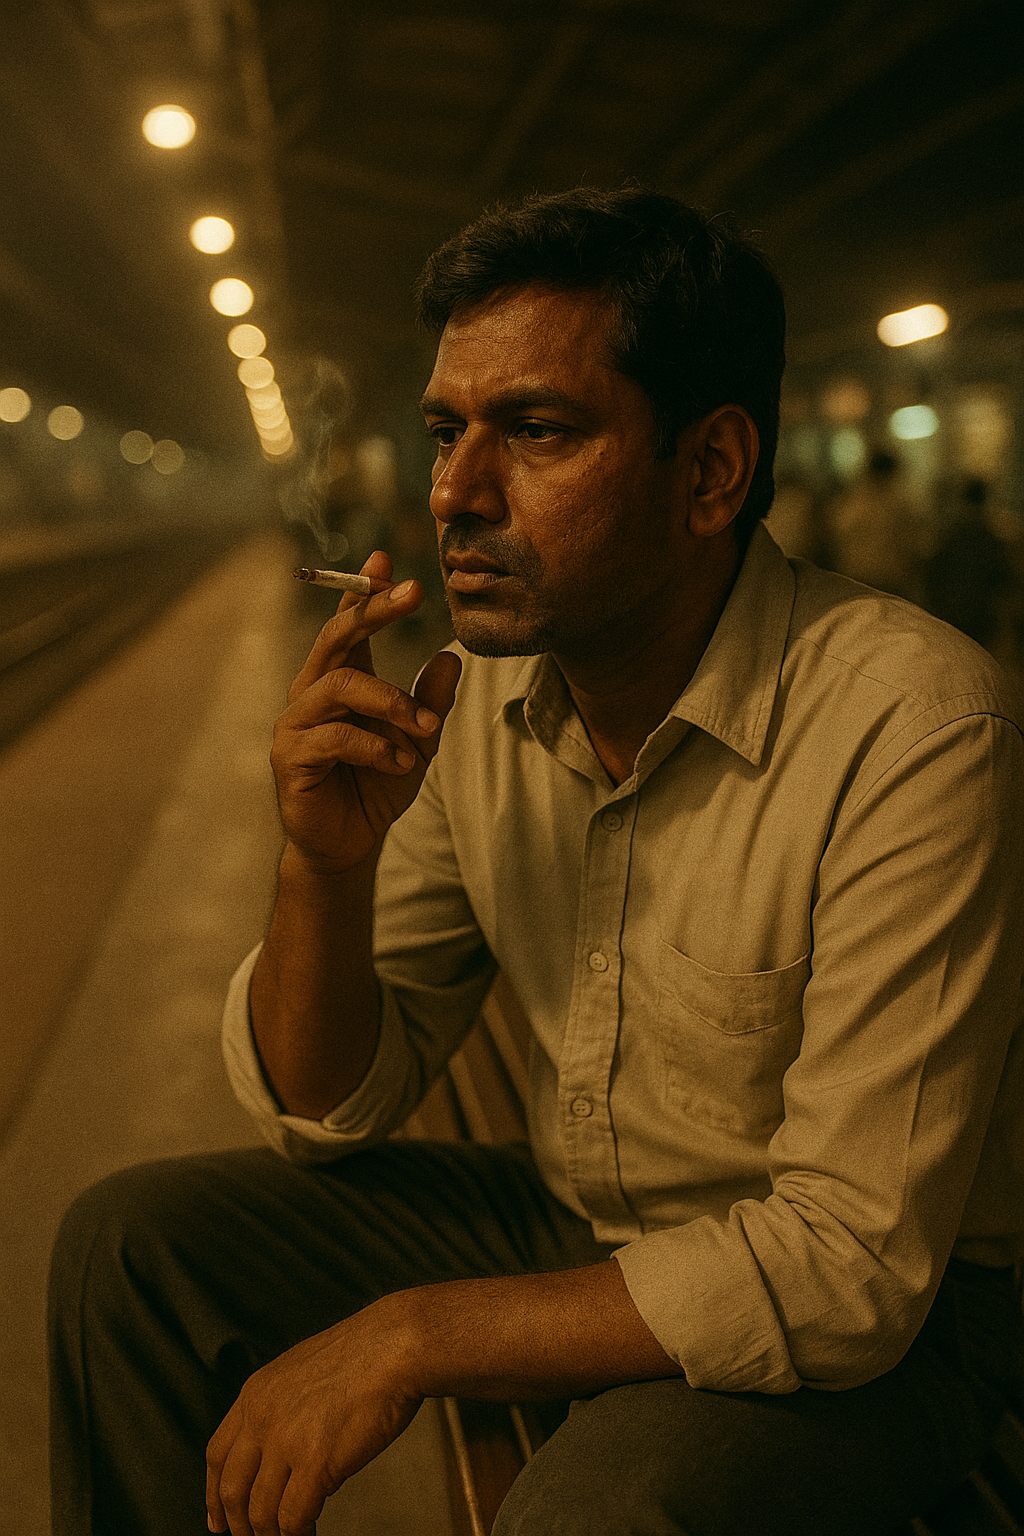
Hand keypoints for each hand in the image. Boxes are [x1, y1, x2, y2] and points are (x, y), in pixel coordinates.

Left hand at [206, 1299, 422, 1535]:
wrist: (395, 1345)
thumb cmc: (365, 1354)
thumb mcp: (301, 1370)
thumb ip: (281, 1406)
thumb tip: (279, 1446)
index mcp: (256, 1392)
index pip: (217, 1454)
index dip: (213, 1494)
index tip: (219, 1517)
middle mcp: (263, 1417)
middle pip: (232, 1489)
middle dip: (239, 1524)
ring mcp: (287, 1441)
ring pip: (261, 1511)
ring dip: (271, 1534)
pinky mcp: (315, 1463)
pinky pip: (294, 1517)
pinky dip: (299, 1533)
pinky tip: (309, 1531)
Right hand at [271, 550, 461, 867]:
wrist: (350, 844)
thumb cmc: (377, 787)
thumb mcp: (418, 741)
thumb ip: (430, 700)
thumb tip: (451, 655)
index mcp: (339, 681)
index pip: (347, 625)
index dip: (362, 591)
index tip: (385, 558)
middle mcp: (311, 693)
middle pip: (337, 638)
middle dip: (374, 610)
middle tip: (414, 592)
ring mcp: (296, 724)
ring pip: (342, 686)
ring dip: (392, 703)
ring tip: (425, 727)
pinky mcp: (291, 757)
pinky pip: (335, 736)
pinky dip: (376, 746)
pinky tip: (402, 763)